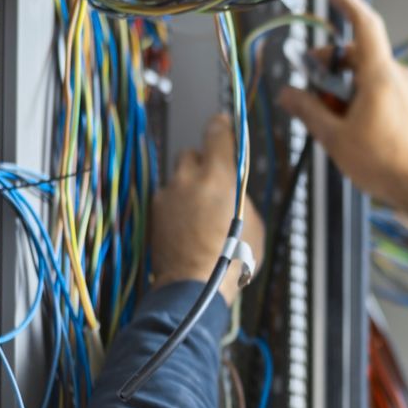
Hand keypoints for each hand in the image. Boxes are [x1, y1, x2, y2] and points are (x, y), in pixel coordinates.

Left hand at [152, 114, 266, 304]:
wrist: (195, 285)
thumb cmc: (232, 258)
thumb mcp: (253, 223)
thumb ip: (240, 196)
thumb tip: (231, 189)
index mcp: (219, 176)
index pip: (217, 134)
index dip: (221, 126)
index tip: (222, 122)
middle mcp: (189, 179)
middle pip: (192, 154)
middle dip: (203, 164)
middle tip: (214, 182)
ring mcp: (167, 195)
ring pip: (178, 178)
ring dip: (188, 186)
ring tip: (200, 212)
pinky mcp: (154, 212)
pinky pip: (167, 198)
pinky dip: (176, 205)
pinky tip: (187, 226)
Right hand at [277, 0, 407, 226]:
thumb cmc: (385, 165)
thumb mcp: (334, 138)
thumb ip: (308, 110)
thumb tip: (288, 95)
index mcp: (381, 76)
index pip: (365, 25)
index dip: (347, 4)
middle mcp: (401, 76)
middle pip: (360, 56)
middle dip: (333, 68)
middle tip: (313, 92)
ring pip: (372, 77)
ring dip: (349, 90)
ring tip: (336, 122)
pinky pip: (387, 92)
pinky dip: (367, 100)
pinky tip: (358, 129)